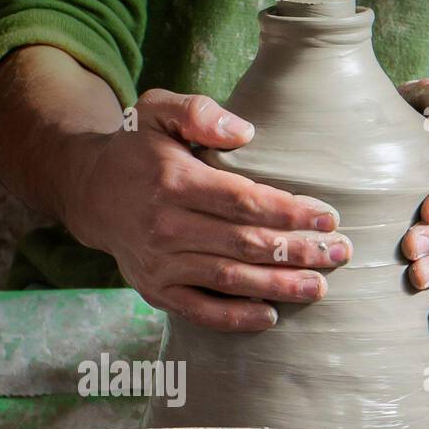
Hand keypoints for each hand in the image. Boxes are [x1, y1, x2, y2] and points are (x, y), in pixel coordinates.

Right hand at [61, 88, 351, 331]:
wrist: (89, 192)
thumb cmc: (137, 148)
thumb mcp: (158, 110)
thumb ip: (199, 112)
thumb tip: (245, 132)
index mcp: (174, 182)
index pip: (244, 201)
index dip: (290, 212)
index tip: (328, 217)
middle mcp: (166, 227)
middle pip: (245, 244)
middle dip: (297, 251)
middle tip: (339, 253)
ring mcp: (161, 265)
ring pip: (230, 280)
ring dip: (278, 286)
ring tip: (319, 287)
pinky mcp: (156, 290)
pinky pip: (200, 311)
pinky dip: (236, 318)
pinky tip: (270, 316)